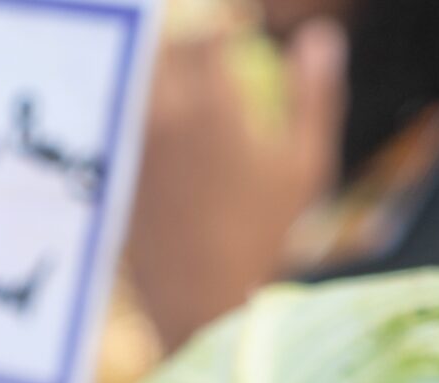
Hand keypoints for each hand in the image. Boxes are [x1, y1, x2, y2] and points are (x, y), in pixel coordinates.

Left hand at [122, 18, 346, 351]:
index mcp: (217, 108)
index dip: (224, 24)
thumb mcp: (307, 166)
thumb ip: (315, 94)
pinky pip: (123, 122)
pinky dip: (139, 111)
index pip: (211, 32)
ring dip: (158, 72)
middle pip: (166, 48)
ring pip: (138, 82)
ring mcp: (135, 145)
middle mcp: (167, 119)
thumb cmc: (267, 234)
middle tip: (205, 52)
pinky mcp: (117, 172)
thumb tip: (321, 35)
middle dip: (186, 42)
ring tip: (182, 85)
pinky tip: (159, 122)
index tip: (236, 30)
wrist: (203, 298)